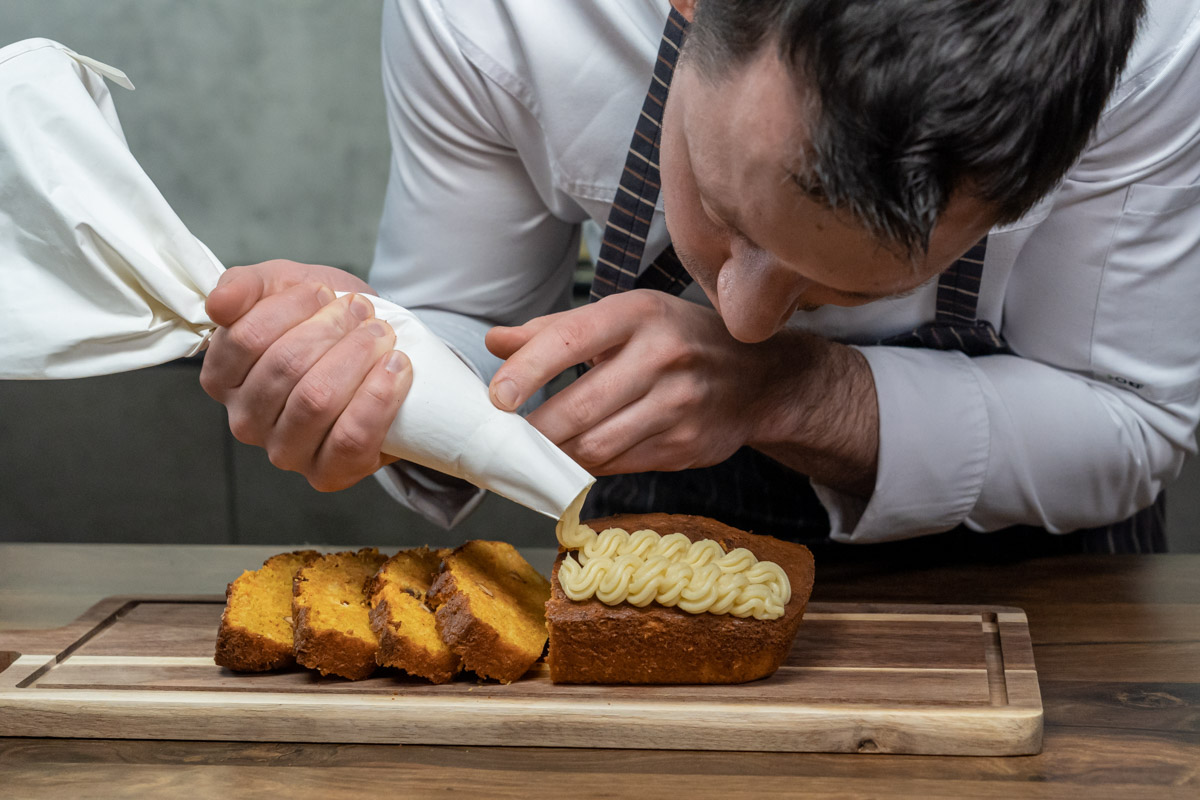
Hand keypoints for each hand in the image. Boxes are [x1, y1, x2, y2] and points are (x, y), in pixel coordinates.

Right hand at [200, 260, 412, 490]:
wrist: (376, 355)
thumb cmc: (322, 324)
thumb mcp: (283, 289)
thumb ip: (246, 286)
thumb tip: (219, 304)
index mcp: (222, 378)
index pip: (246, 338)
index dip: (291, 307)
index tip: (323, 292)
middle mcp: (245, 421)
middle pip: (286, 367)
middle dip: (332, 329)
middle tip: (362, 311)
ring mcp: (285, 452)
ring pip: (317, 400)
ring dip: (357, 357)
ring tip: (381, 335)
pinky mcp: (328, 473)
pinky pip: (352, 438)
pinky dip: (379, 397)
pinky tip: (397, 367)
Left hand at [486, 290, 878, 494]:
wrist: (759, 378)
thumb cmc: (677, 339)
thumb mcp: (625, 318)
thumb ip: (557, 331)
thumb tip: (496, 341)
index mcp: (639, 313)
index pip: (572, 339)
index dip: (529, 370)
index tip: (496, 398)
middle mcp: (662, 356)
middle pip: (581, 406)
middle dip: (534, 431)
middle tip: (504, 441)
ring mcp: (679, 405)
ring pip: (597, 445)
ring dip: (556, 456)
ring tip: (532, 454)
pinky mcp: (686, 446)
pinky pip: (619, 466)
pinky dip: (587, 468)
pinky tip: (573, 461)